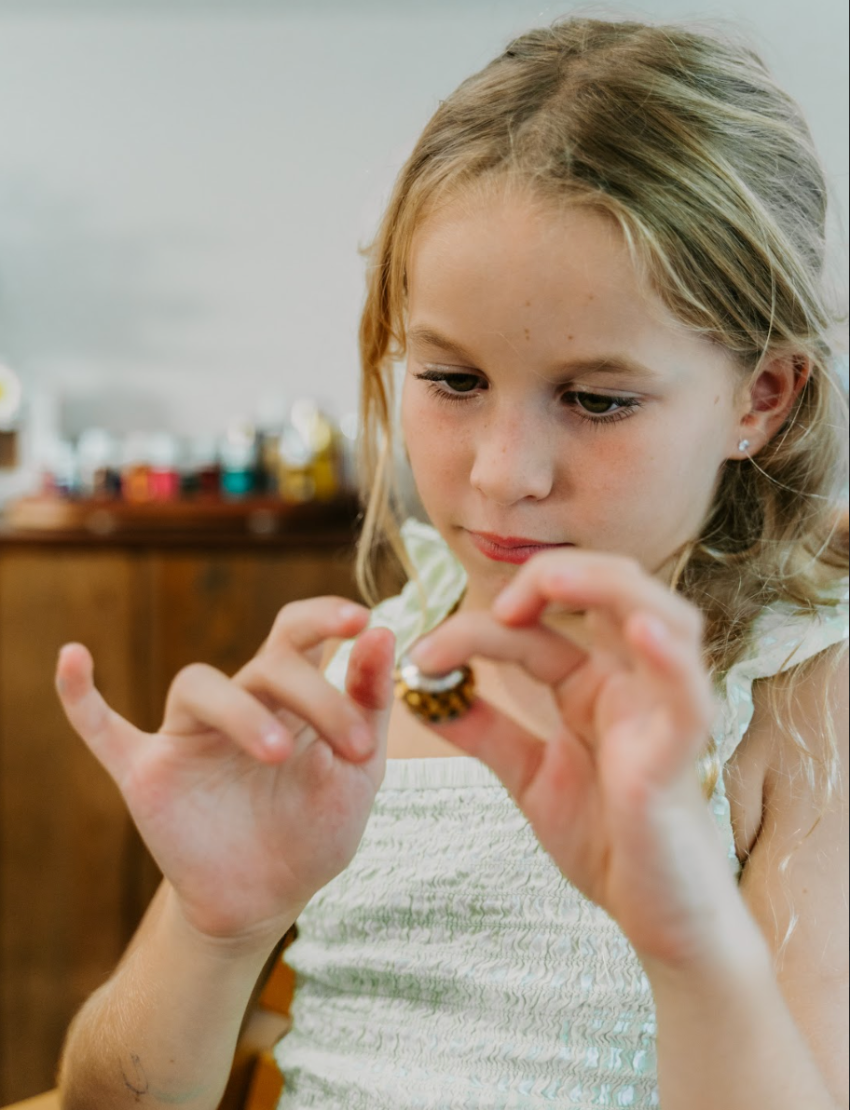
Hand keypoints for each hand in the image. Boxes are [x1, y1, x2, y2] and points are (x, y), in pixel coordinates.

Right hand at [56, 598, 394, 950]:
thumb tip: (385, 630)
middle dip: (315, 693)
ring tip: (279, 754)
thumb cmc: (315, 828)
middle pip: (265, 662)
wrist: (267, 900)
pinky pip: (103, 729)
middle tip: (355, 747)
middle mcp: (237, 702)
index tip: (361, 619)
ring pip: (198, 685)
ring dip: (241, 712)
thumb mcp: (359, 770)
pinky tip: (74, 659)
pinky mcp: (147, 773)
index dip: (324, 615)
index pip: (297, 634)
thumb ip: (369, 701)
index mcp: (288, 695)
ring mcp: (188, 735)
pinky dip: (83, 697)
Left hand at [408, 553, 733, 968]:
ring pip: (664, 616)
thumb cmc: (607, 842)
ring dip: (608, 586)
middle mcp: (634, 684)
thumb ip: (483, 730)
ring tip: (550, 582)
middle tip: (498, 606)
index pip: (536, 627)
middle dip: (555, 575)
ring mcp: (663, 713)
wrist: (657, 920)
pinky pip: (688, 694)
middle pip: (615, 588)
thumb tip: (419, 689)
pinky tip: (640, 631)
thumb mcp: (530, 775)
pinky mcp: (681, 756)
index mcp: (595, 684)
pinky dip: (669, 656)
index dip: (476, 626)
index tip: (420, 655)